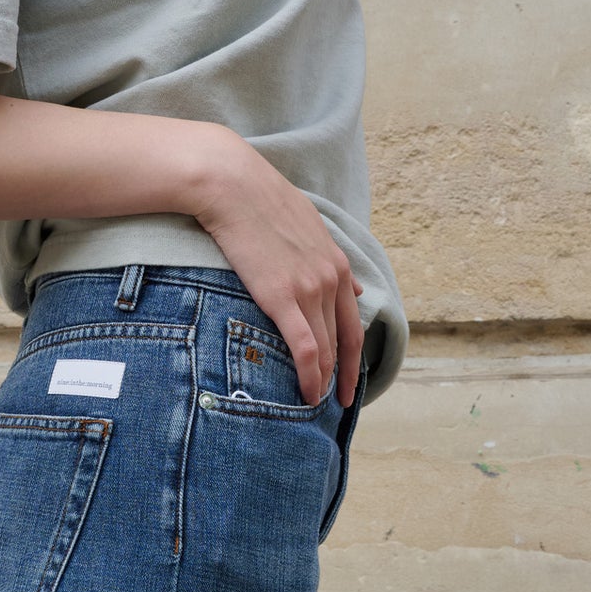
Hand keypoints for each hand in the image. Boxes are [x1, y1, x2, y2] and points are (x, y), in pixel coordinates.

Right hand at [187, 129, 364, 406]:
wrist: (233, 185)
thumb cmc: (261, 202)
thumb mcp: (310, 228)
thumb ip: (333, 262)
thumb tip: (357, 286)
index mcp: (338, 264)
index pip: (353, 324)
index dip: (354, 359)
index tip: (349, 382)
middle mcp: (331, 279)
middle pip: (343, 343)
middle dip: (343, 378)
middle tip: (338, 405)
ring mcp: (309, 289)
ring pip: (325, 350)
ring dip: (323, 382)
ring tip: (315, 406)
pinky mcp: (283, 298)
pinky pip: (306, 349)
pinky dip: (310, 377)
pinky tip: (307, 395)